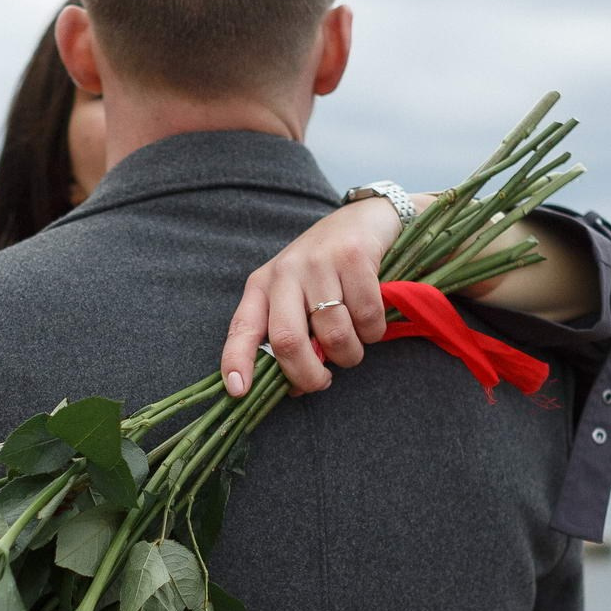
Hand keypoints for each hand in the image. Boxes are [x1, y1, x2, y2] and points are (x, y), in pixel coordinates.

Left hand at [220, 198, 403, 396]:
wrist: (366, 219)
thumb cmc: (327, 268)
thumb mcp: (298, 295)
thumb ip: (292, 334)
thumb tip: (294, 388)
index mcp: (263, 285)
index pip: (242, 328)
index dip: (236, 361)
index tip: (238, 391)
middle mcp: (285, 271)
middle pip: (287, 339)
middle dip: (307, 375)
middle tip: (322, 383)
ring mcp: (319, 262)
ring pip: (334, 334)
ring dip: (350, 354)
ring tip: (354, 344)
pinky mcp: (354, 256)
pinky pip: (366, 317)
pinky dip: (374, 331)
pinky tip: (371, 321)